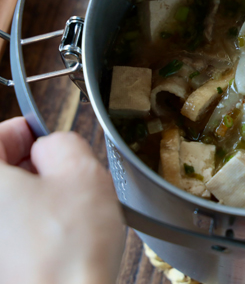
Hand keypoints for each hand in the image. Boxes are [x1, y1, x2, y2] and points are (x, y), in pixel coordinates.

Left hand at [0, 118, 125, 283]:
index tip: (48, 144)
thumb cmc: (68, 252)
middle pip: (2, 174)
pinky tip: (54, 244)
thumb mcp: (83, 173)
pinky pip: (12, 234)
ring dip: (34, 204)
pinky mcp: (1, 263)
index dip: (30, 134)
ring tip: (65, 220)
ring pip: (9, 206)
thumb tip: (51, 148)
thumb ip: (63, 142)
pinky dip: (29, 233)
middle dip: (34, 173)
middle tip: (66, 185)